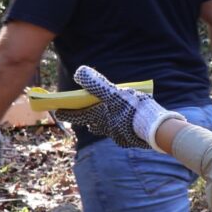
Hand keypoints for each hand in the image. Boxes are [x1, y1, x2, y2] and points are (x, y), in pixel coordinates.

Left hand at [54, 66, 184, 148]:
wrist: (153, 128)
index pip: (76, 115)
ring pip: (103, 129)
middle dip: (85, 119)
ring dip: (100, 125)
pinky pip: (119, 134)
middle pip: (89, 124)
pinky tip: (124, 126)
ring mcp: (116, 134)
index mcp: (98, 116)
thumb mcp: (114, 93)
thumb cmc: (133, 109)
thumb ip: (96, 84)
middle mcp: (103, 127)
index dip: (66, 113)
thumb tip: (79, 72)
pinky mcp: (128, 139)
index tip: (59, 111)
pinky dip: (118, 129)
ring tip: (101, 121)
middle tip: (83, 116)